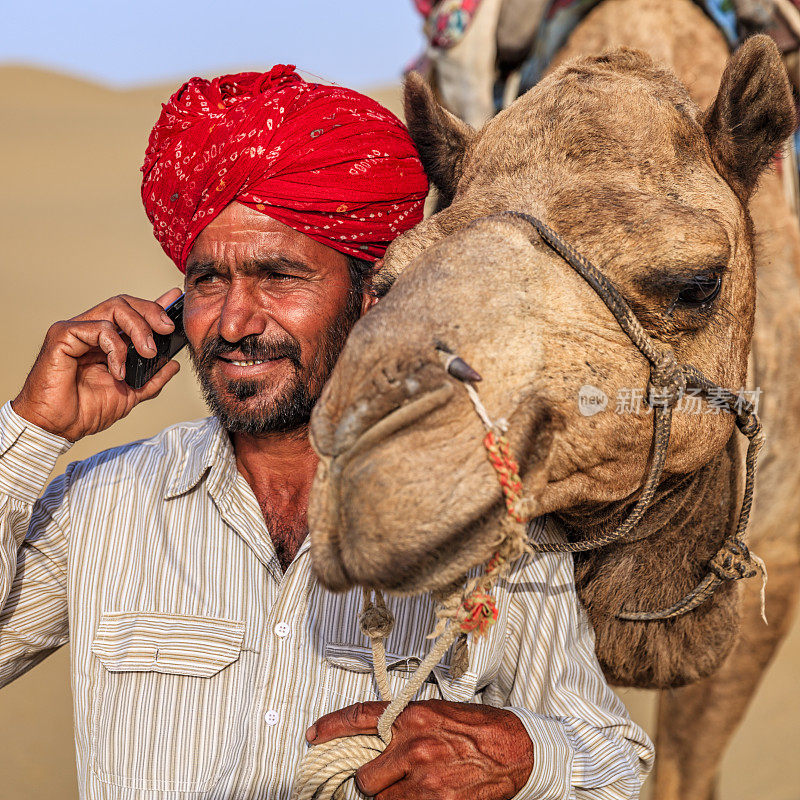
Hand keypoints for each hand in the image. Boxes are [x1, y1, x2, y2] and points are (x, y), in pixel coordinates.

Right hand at [12, 289, 182, 441]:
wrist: (59, 427)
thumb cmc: (85, 410)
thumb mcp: (130, 394)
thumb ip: (152, 378)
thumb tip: (173, 364)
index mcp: (105, 341)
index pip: (131, 313)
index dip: (154, 305)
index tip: (175, 299)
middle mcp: (90, 331)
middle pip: (124, 303)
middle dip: (152, 312)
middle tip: (167, 329)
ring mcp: (76, 331)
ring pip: (115, 309)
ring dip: (139, 329)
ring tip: (147, 353)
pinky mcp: (63, 336)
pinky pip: (99, 329)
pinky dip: (116, 349)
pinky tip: (118, 371)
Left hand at [306, 699, 533, 799]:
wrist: (515, 747)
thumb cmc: (477, 728)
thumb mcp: (437, 713)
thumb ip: (405, 725)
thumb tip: (375, 741)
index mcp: (412, 716)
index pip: (359, 717)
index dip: (330, 726)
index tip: (313, 735)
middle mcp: (413, 746)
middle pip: (365, 777)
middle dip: (371, 782)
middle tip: (386, 780)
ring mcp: (425, 778)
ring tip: (408, 791)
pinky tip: (423, 797)